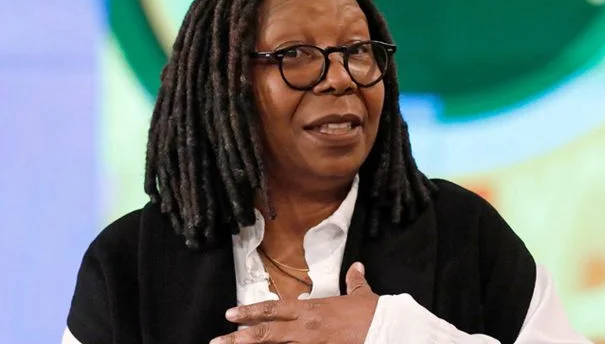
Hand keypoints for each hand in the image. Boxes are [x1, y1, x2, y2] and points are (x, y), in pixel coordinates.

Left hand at [210, 262, 378, 343]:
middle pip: (265, 332)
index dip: (250, 311)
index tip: (230, 314)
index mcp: (311, 310)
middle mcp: (305, 328)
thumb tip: (356, 267)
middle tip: (218, 340)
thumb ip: (354, 282)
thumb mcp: (361, 296)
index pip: (273, 309)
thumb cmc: (371, 314)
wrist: (386, 330)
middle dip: (239, 337)